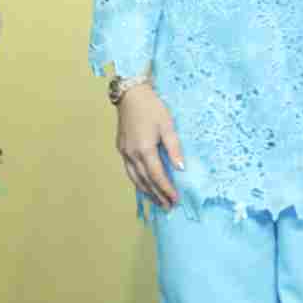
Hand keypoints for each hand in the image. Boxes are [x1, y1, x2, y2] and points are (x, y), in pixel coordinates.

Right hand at [116, 84, 183, 209]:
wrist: (131, 95)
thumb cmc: (152, 108)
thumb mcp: (168, 126)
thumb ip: (174, 148)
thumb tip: (180, 168)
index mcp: (144, 149)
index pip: (157, 176)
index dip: (166, 189)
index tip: (175, 199)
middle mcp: (131, 154)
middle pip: (145, 181)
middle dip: (157, 195)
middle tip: (168, 207)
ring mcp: (124, 152)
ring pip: (135, 178)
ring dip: (146, 192)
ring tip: (157, 202)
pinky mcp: (121, 148)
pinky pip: (129, 171)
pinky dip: (138, 181)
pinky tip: (144, 186)